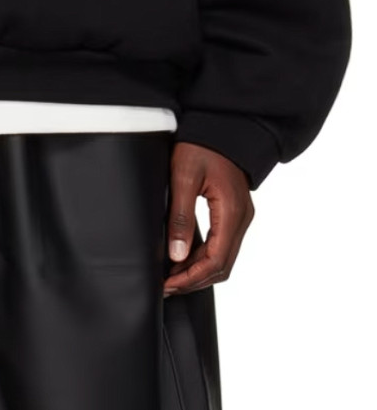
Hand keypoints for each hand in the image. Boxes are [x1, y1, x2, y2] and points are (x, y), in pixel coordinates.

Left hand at [163, 140, 253, 296]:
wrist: (221, 124)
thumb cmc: (202, 145)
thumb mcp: (184, 177)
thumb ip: (181, 216)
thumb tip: (177, 255)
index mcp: (232, 213)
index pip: (215, 261)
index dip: (191, 278)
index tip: (168, 285)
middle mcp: (242, 219)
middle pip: (222, 266)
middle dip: (194, 280)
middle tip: (166, 285)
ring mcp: (241, 216)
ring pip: (223, 258)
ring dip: (199, 270)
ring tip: (172, 275)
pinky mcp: (235, 212)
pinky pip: (222, 244)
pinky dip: (204, 256)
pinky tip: (185, 257)